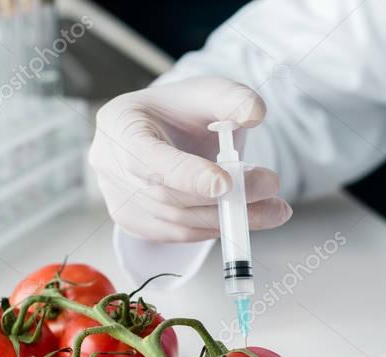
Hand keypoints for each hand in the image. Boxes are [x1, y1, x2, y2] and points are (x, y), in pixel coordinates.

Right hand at [88, 76, 292, 242]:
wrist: (166, 133)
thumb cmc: (183, 111)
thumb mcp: (210, 93)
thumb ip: (234, 98)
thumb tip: (256, 114)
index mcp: (119, 123)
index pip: (147, 157)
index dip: (185, 174)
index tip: (225, 184)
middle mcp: (110, 163)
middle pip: (167, 195)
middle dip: (223, 198)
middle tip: (270, 187)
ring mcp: (118, 198)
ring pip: (176, 221)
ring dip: (229, 219)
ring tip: (275, 208)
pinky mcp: (135, 222)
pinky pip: (179, 234)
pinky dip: (216, 228)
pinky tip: (246, 215)